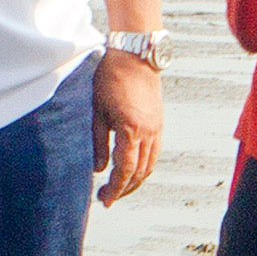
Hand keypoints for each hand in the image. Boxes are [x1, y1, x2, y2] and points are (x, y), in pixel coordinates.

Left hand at [92, 49, 164, 205]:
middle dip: (124, 189)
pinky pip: (154, 153)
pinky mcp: (159, 123)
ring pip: (150, 165)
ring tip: (119, 188)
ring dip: (135, 181)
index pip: (125, 170)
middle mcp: (149, 132)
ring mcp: (157, 128)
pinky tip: (132, 170)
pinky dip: (144, 167)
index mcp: (131, 129)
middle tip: (108, 198)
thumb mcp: (97, 111)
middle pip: (140, 173)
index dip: (115, 189)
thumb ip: (98, 142)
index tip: (104, 200)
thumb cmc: (111, 78)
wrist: (136, 55)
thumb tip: (98, 169)